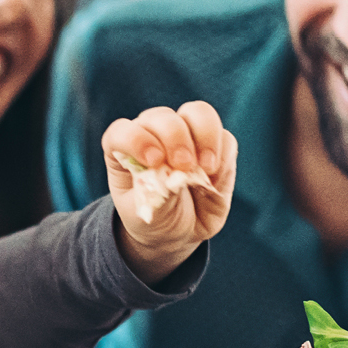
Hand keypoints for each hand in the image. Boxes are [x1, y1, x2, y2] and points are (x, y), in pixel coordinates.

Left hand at [103, 101, 237, 283]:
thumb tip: (177, 175)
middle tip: (184, 166)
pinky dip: (223, 154)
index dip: (136, 140)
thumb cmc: (154, 218)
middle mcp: (154, 134)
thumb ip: (156, 192)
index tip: (153, 161)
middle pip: (163, 117)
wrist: (179, 234)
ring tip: (207, 168)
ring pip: (198, 113)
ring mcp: (187, 136)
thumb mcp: (145, 213)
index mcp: (125, 149)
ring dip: (205, 136)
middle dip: (175, 138)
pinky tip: (215, 178)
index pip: (122, 131)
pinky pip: (225, 137)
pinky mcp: (216, 146)